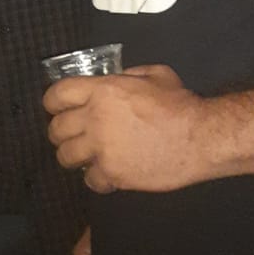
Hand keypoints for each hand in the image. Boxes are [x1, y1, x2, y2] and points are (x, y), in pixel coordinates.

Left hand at [44, 64, 203, 192]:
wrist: (201, 138)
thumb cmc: (180, 104)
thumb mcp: (154, 74)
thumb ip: (127, 76)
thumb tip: (115, 80)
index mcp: (102, 90)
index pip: (57, 94)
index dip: (53, 102)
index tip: (56, 109)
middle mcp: (95, 118)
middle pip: (57, 129)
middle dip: (61, 132)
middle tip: (72, 136)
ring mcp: (102, 148)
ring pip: (66, 156)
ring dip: (73, 156)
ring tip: (85, 157)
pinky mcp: (113, 173)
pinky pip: (89, 180)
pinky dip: (97, 179)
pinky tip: (108, 174)